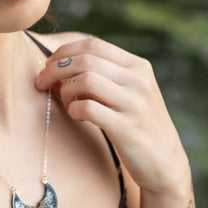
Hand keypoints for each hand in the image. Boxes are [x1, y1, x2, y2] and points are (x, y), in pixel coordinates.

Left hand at [35, 37, 188, 193]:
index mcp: (138, 66)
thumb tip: (56, 66)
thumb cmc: (136, 123)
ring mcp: (134, 103)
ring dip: (65, 90)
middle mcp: (138, 80)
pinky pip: (87, 108)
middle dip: (55, 70)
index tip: (48, 66)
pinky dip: (73, 109)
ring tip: (66, 102)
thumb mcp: (129, 92)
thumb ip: (102, 75)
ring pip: (85, 80)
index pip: (93, 45)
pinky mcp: (126, 127)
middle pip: (85, 60)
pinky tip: (77, 116)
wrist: (165, 163)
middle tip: (42, 83)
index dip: (64, 52)